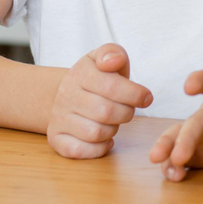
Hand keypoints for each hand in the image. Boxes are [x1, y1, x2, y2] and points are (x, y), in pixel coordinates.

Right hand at [47, 43, 152, 158]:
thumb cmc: (97, 75)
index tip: (146, 98)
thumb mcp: (105, 56)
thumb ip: (113, 53)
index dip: (135, 94)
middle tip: (129, 109)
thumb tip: (113, 61)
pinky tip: (105, 138)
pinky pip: (79, 151)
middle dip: (126, 113)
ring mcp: (58, 118)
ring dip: (113, 129)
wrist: (66, 92)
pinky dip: (98, 148)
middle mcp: (65, 96)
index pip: (111, 86)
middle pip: (106, 112)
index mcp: (80, 73)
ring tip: (115, 121)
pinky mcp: (55, 138)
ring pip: (95, 133)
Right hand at [149, 69, 202, 180]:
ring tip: (165, 167)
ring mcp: (200, 131)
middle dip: (179, 138)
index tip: (189, 85)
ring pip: (176, 138)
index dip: (200, 81)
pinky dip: (174, 167)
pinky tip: (176, 176)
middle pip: (193, 122)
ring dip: (167, 151)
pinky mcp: (197, 150)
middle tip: (163, 154)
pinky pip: (180, 158)